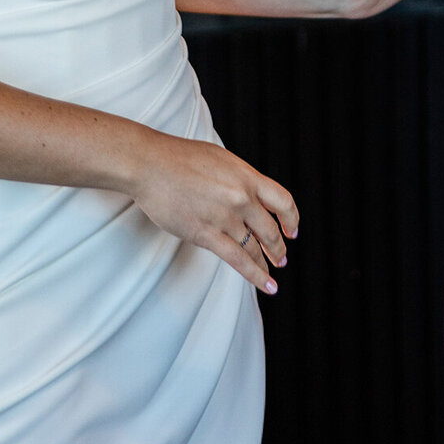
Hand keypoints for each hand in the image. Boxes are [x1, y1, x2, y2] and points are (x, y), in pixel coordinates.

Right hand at [129, 134, 298, 294]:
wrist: (151, 165)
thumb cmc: (181, 158)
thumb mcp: (221, 160)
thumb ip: (239, 178)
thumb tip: (250, 193)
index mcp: (247, 176)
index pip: (283, 201)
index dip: (291, 219)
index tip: (292, 230)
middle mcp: (242, 197)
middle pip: (271, 229)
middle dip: (278, 247)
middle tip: (281, 257)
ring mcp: (225, 217)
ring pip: (255, 248)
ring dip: (267, 263)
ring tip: (273, 273)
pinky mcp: (206, 234)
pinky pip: (238, 260)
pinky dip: (256, 275)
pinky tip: (267, 285)